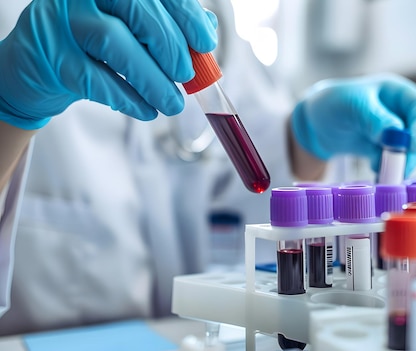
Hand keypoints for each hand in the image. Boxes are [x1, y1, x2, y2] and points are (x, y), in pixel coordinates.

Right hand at [0, 0, 217, 129]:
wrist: (38, 68)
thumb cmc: (94, 45)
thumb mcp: (132, 29)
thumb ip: (170, 26)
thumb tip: (208, 30)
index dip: (186, 15)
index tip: (206, 43)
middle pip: (138, 10)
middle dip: (171, 47)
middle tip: (187, 76)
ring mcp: (60, 22)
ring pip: (115, 42)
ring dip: (153, 78)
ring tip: (172, 103)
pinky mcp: (49, 56)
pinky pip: (95, 78)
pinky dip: (128, 98)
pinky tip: (146, 109)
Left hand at [291, 74, 415, 175]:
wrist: (312, 124)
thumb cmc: (332, 104)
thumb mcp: (352, 106)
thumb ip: (374, 118)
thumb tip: (396, 135)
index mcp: (397, 92)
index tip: (414, 146)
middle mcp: (399, 112)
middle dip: (411, 153)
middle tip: (399, 170)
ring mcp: (393, 132)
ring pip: (407, 151)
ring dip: (399, 165)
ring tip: (383, 175)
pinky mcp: (383, 150)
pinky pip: (393, 163)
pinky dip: (387, 171)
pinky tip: (376, 177)